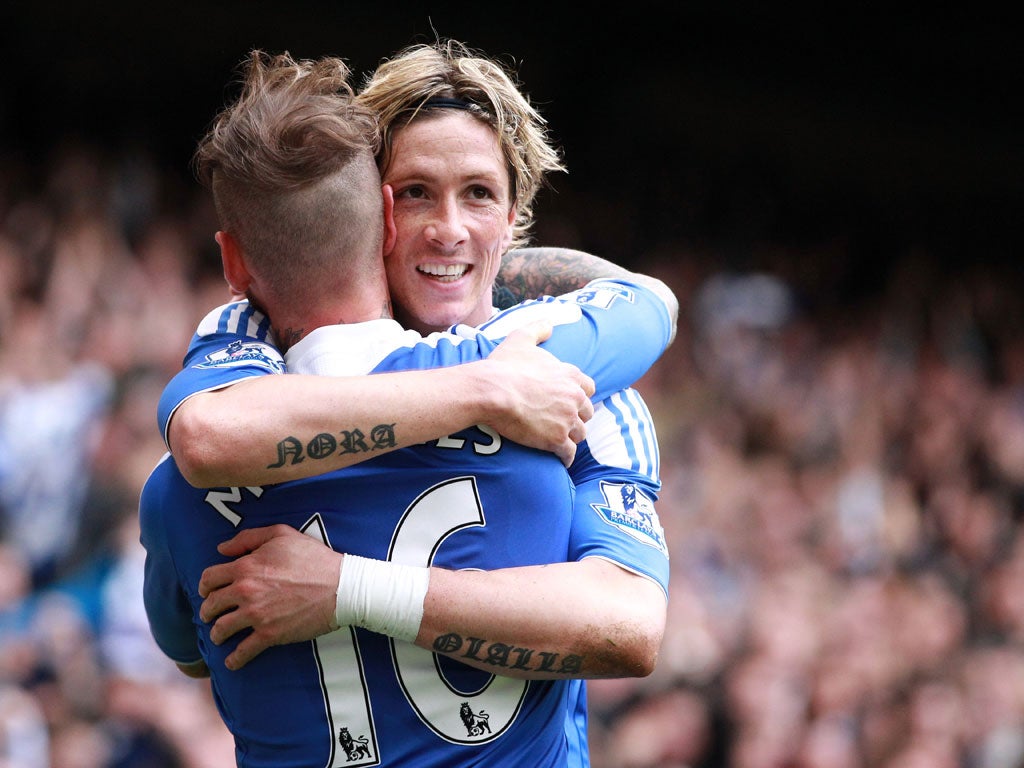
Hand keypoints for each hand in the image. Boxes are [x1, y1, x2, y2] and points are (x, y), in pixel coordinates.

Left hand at [198, 525, 341, 669]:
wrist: (340, 586)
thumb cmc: (314, 558)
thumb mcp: (282, 534)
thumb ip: (248, 538)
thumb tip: (222, 548)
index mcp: (246, 567)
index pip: (210, 578)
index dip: (205, 586)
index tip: (207, 592)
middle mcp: (246, 591)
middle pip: (211, 605)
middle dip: (208, 611)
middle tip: (212, 615)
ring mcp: (256, 615)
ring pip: (221, 629)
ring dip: (217, 634)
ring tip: (220, 635)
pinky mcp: (270, 634)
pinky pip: (243, 651)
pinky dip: (234, 659)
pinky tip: (232, 661)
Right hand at [483, 321, 594, 465]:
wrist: (492, 391)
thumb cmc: (504, 366)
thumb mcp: (520, 339)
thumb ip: (537, 329)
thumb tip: (548, 324)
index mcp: (570, 375)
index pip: (588, 388)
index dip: (579, 396)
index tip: (570, 402)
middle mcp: (574, 397)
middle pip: (586, 413)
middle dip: (577, 418)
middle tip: (564, 423)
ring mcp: (567, 420)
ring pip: (580, 434)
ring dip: (572, 437)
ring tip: (561, 441)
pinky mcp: (557, 439)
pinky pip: (569, 453)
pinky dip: (566, 457)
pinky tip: (560, 460)